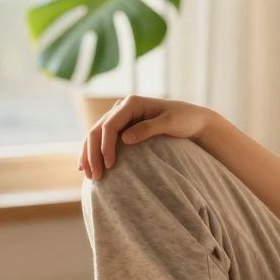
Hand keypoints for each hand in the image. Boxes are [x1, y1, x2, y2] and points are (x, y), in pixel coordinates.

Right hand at [79, 95, 216, 179]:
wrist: (192, 119)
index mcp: (131, 103)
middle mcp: (122, 108)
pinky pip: (102, 140)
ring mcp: (120, 117)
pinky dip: (94, 153)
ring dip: (89, 155)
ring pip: (95, 135)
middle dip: (92, 154)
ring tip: (88, 176)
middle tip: (95, 176)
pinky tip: (87, 167)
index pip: (110, 125)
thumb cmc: (184, 120)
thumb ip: (148, 129)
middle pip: (97, 130)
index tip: (109, 166)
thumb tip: (124, 139)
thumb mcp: (170, 123)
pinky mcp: (121, 127)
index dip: (106, 146)